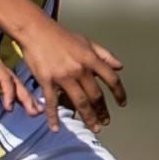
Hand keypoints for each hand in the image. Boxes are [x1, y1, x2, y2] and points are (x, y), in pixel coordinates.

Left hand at [0, 25, 37, 115]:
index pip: (4, 79)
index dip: (9, 94)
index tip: (9, 107)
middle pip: (14, 80)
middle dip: (25, 96)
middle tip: (35, 112)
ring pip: (13, 80)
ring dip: (24, 94)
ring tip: (35, 108)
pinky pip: (6, 79)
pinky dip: (15, 89)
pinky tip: (18, 97)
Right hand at [17, 17, 125, 132]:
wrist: (36, 31)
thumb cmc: (61, 35)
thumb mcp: (86, 41)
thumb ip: (104, 55)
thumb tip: (119, 67)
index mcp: (90, 59)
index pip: (111, 79)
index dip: (119, 93)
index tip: (122, 103)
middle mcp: (79, 69)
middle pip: (95, 95)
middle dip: (102, 111)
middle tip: (105, 122)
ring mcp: (63, 76)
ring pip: (79, 102)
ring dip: (88, 117)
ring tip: (94, 127)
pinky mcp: (47, 81)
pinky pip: (52, 102)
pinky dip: (54, 117)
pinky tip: (56, 128)